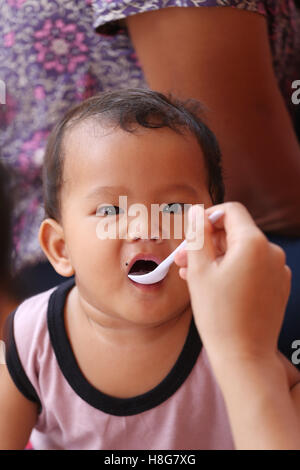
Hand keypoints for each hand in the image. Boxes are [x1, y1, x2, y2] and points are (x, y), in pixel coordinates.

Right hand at [174, 202, 290, 366]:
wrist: (245, 356)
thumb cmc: (218, 315)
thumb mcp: (199, 271)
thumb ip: (198, 236)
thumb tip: (197, 212)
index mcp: (253, 243)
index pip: (231, 211)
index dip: (208, 218)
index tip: (192, 235)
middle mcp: (272, 251)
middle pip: (236, 233)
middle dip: (208, 244)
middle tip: (183, 261)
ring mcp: (278, 269)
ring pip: (243, 252)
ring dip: (217, 259)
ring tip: (193, 276)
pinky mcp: (279, 285)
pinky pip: (253, 267)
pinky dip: (234, 271)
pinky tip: (214, 286)